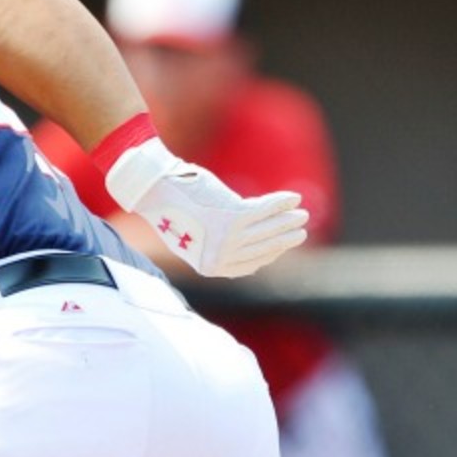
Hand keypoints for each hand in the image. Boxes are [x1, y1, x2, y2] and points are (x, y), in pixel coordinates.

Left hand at [104, 138, 308, 277]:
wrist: (154, 190)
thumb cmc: (172, 209)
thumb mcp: (195, 234)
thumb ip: (217, 244)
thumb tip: (248, 245)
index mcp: (209, 266)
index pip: (249, 264)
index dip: (269, 254)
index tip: (281, 246)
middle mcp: (220, 256)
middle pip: (263, 246)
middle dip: (285, 238)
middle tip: (300, 230)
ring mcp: (227, 237)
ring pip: (268, 228)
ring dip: (288, 220)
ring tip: (301, 214)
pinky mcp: (232, 216)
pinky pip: (266, 209)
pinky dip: (281, 202)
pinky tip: (294, 197)